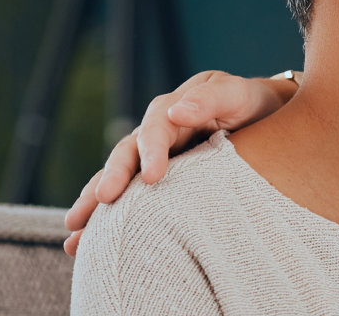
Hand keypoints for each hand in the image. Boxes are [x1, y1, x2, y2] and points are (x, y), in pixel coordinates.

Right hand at [62, 70, 297, 254]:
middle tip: (101, 202)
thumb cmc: (250, 104)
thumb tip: (177, 112)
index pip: (155, 129)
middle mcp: (155, 135)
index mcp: (172, 111)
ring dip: (94, 205)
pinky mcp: (159, 183)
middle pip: (125, 155)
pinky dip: (107, 220)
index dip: (151, 151)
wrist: (264, 116)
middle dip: (110, 179)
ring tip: (74, 234)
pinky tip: (83, 244)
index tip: (153, 176)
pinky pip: (129, 199)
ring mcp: (153, 159)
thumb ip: (211, 98)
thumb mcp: (236, 94)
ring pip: (118, 180)